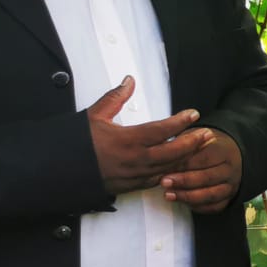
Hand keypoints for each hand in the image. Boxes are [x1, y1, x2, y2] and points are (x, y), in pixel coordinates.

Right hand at [88, 77, 210, 193]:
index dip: (180, 122)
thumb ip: (115, 98)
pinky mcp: (131, 186)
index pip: (161, 130)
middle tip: (208, 134)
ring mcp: (134, 175)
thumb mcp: (94, 115)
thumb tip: (129, 80)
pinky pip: (157, 180)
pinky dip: (171, 172)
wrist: (59, 170)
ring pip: (168, 168)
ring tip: (201, 147)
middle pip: (172, 152)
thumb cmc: (76, 142)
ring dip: (187, 158)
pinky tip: (181, 166)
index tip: (193, 114)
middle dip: (193, 143)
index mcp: (126, 140)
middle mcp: (134, 159)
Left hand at [162, 129, 242, 212]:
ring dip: (188, 196)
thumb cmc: (206, 146)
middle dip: (184, 181)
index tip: (165, 166)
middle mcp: (230, 169)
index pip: (204, 158)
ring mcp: (230, 185)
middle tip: (164, 182)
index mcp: (223, 150)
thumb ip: (184, 141)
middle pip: (207, 177)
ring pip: (211, 195)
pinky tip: (182, 202)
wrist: (229, 156)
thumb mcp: (196, 136)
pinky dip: (197, 207)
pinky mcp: (228, 198)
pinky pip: (214, 207)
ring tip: (169, 195)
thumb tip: (166, 147)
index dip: (183, 164)